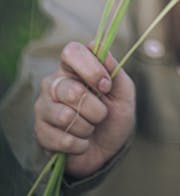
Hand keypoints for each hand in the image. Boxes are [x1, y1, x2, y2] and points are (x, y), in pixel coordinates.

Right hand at [34, 41, 135, 177]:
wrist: (107, 150)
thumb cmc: (114, 115)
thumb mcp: (123, 92)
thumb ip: (113, 69)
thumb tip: (97, 44)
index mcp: (73, 67)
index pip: (72, 52)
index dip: (91, 68)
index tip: (106, 85)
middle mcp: (53, 83)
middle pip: (72, 90)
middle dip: (96, 109)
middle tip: (101, 115)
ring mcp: (43, 107)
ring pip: (65, 116)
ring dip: (87, 127)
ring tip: (90, 128)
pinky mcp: (39, 132)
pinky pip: (62, 139)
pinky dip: (80, 144)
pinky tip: (82, 142)